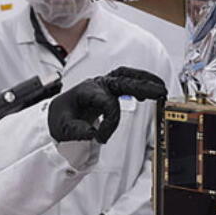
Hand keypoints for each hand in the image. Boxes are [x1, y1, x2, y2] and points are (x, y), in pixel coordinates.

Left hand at [47, 67, 167, 143]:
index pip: (108, 103)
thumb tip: (92, 134)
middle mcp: (96, 84)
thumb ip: (76, 131)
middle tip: (159, 93)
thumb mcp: (61, 127)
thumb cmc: (59, 118)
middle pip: (122, 81)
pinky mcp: (107, 89)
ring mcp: (102, 85)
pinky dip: (138, 82)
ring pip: (126, 76)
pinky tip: (149, 90)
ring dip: (144, 80)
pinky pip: (125, 81)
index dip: (109, 123)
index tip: (101, 138)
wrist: (55, 114)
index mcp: (86, 91)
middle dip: (142, 86)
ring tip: (160, 87)